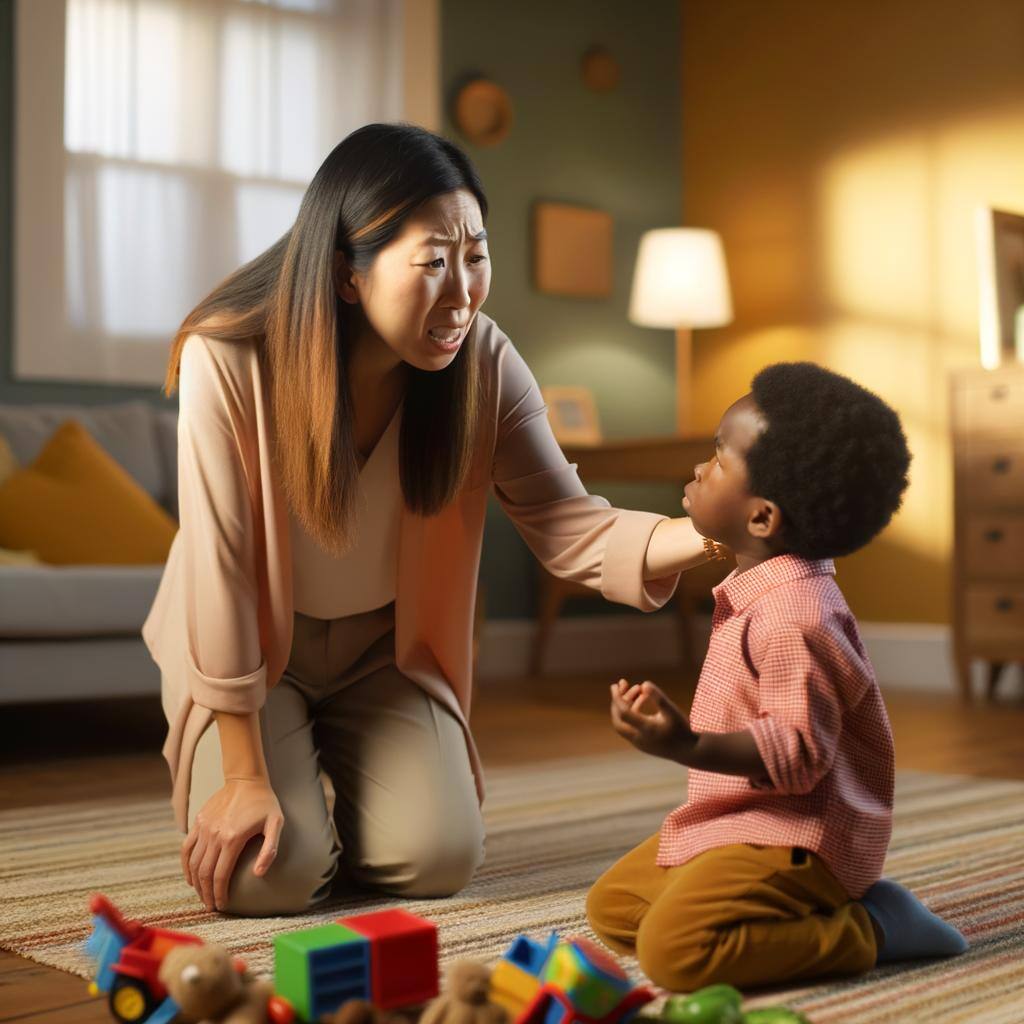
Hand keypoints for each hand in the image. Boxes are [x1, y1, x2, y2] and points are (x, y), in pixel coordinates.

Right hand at [181, 777, 283, 910]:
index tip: (222, 906)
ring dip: (195, 883)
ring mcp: (203, 828)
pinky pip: (186, 848)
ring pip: (193, 863)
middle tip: (211, 906)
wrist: (246, 780)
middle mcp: (214, 835)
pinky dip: (186, 865)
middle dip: (206, 893)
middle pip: (204, 873)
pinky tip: (190, 877)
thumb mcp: (276, 824)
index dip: (220, 894)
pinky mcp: (198, 822)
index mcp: (232, 838)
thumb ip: (270, 850)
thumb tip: (258, 874)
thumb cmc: (264, 803)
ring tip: (202, 895)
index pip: (221, 875)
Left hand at [609, 678, 697, 762]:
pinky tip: (642, 699)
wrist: (689, 752)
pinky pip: (630, 727)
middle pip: (618, 720)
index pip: (624, 713)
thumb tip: (644, 683)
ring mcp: (639, 743)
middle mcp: (639, 738)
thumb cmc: (682, 729)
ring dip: (626, 705)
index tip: (615, 685)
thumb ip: (658, 697)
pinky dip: (632, 712)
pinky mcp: (641, 744)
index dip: (617, 698)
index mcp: (646, 729)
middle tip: (621, 685)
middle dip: (617, 702)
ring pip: (623, 723)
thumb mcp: (672, 711)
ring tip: (638, 688)